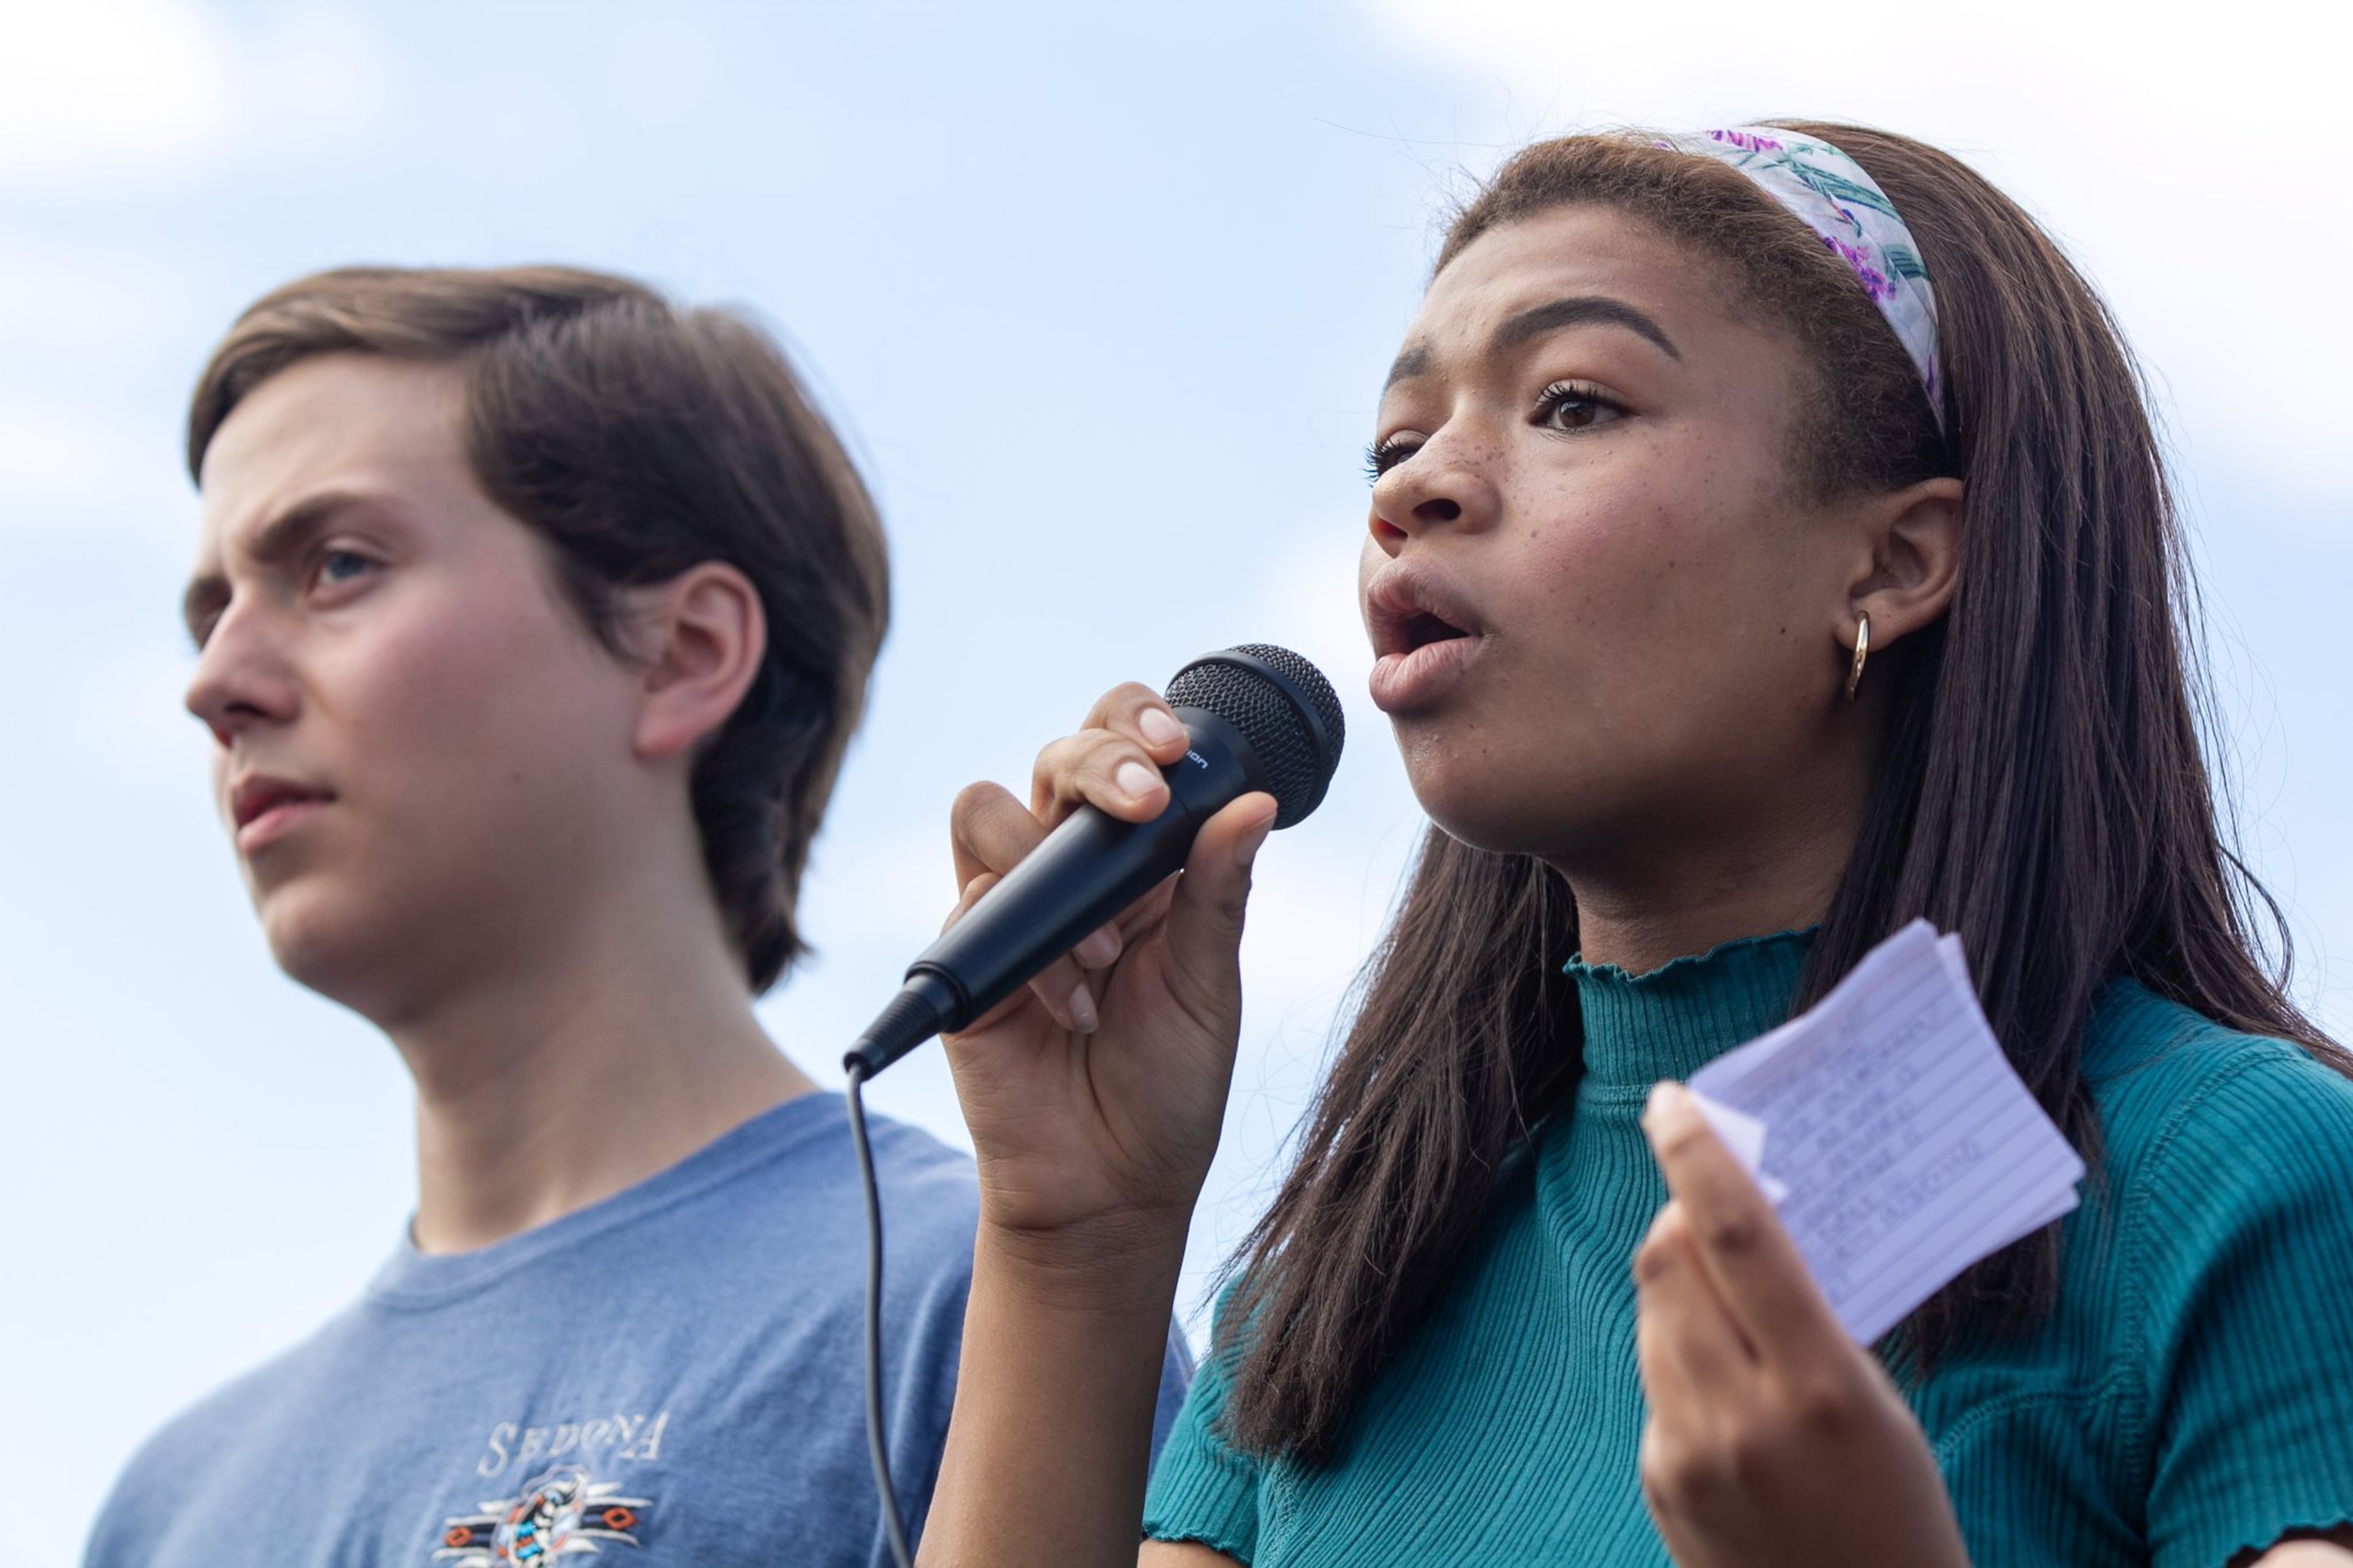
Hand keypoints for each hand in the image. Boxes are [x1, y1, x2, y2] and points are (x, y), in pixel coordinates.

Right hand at [940, 682, 1275, 1268]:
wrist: (1110, 1188)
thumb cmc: (1168, 1085)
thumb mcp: (1211, 984)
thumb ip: (1220, 891)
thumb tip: (1256, 802)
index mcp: (1140, 861)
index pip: (1127, 749)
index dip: (1137, 723)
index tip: (1176, 745)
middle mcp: (1070, 869)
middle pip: (1057, 756)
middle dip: (1099, 760)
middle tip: (1145, 801)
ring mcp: (1009, 906)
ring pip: (987, 807)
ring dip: (1052, 864)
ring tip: (1108, 957)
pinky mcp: (964, 955)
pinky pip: (973, 902)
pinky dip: (1035, 952)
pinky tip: (1075, 1009)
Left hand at [1635, 1082, 1970, 1567]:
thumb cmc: (1899, 1514)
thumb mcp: (1883, 1408)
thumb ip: (1813, 1321)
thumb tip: (1754, 1225)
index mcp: (1820, 1387)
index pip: (1737, 1236)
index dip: (1697, 1157)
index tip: (1671, 1103)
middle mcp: (1742, 1417)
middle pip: (1669, 1263)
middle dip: (1677, 1213)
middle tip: (1699, 1188)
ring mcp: (1690, 1452)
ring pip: (1653, 1316)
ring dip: (1678, 1281)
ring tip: (1725, 1287)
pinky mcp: (1659, 1479)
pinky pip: (1656, 1380)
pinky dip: (1681, 1352)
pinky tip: (1726, 1377)